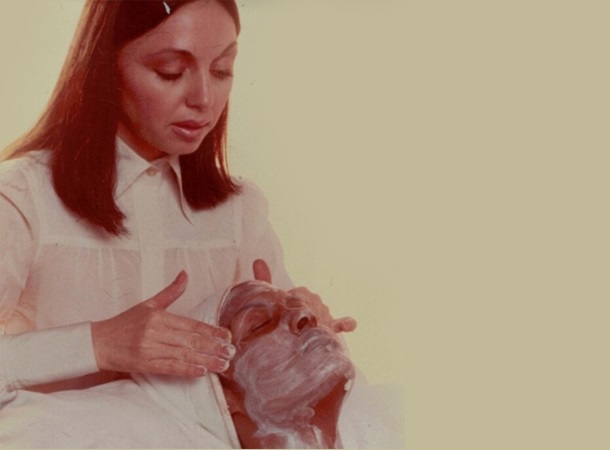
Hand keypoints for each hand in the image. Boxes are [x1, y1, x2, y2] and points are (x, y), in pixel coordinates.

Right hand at [91, 271, 234, 377]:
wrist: (98, 343)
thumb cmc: (125, 323)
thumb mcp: (148, 304)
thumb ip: (170, 292)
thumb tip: (185, 274)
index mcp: (158, 316)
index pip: (191, 324)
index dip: (211, 331)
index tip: (227, 336)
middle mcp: (155, 332)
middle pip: (190, 340)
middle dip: (213, 347)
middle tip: (231, 352)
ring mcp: (150, 349)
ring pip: (183, 355)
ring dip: (205, 361)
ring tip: (222, 364)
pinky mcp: (144, 364)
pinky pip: (169, 368)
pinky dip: (186, 370)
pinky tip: (201, 372)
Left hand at [252, 259, 356, 332]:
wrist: (282, 341)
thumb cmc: (278, 316)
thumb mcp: (269, 298)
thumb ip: (265, 279)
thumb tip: (258, 260)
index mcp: (301, 292)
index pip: (299, 293)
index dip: (291, 303)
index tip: (285, 311)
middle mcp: (314, 300)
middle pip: (311, 304)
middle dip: (303, 313)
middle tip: (293, 324)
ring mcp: (324, 314)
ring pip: (323, 312)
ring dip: (317, 320)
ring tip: (308, 329)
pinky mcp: (332, 327)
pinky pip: (342, 323)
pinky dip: (347, 323)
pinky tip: (349, 325)